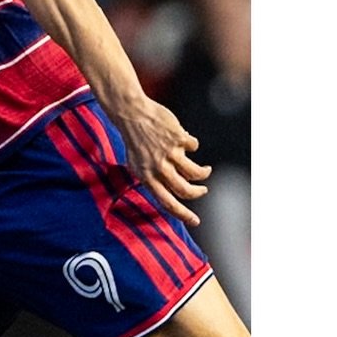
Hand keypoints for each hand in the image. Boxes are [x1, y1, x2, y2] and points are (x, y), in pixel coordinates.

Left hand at [115, 97, 211, 226]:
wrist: (131, 114)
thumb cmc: (134, 140)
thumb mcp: (136, 163)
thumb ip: (152, 178)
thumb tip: (170, 191)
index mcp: (146, 177)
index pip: (167, 202)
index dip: (183, 214)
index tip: (195, 222)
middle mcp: (159, 168)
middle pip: (186, 190)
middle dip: (198, 192)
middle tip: (203, 190)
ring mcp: (170, 153)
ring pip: (196, 173)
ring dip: (203, 173)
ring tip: (205, 170)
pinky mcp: (179, 139)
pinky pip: (195, 146)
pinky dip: (192, 144)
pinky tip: (183, 138)